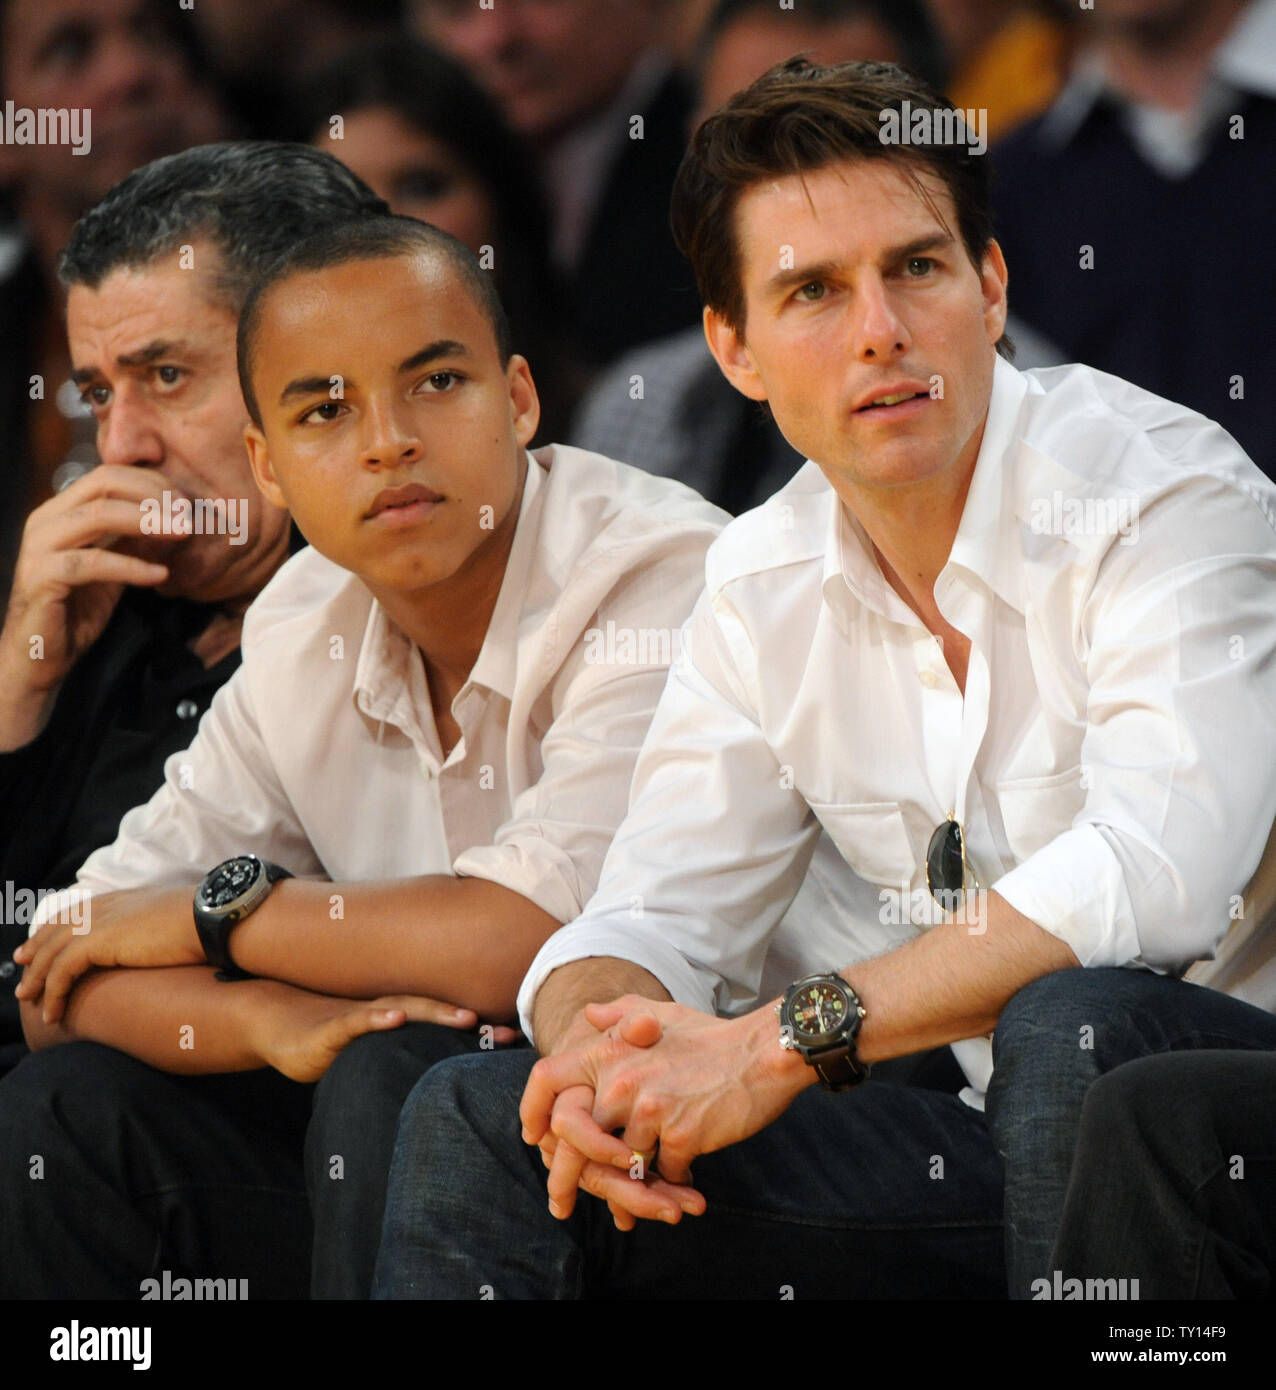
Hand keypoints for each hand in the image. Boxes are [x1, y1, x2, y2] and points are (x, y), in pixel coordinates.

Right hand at [0, 467, 184, 749]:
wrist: (43, 655)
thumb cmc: (80, 607)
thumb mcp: (117, 565)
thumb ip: (137, 539)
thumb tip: (178, 516)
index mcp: (61, 510)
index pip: (109, 475)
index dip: (152, 483)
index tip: (186, 503)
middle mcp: (46, 519)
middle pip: (103, 484)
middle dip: (153, 496)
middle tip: (189, 517)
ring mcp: (39, 546)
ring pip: (97, 515)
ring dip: (148, 522)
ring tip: (183, 535)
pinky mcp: (42, 577)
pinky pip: (93, 562)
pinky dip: (132, 566)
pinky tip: (161, 576)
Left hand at [14, 886, 201, 1021]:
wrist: (210, 919)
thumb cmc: (204, 924)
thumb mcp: (175, 921)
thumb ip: (158, 927)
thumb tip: (164, 941)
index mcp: (122, 898)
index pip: (77, 912)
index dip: (55, 928)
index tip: (41, 943)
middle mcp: (104, 907)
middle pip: (56, 928)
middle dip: (35, 950)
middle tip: (21, 968)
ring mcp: (98, 922)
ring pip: (51, 952)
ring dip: (37, 978)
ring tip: (29, 1000)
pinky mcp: (97, 941)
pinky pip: (61, 971)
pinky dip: (52, 993)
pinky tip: (53, 1013)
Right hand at [254, 989, 502, 1082]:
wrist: (278, 1025)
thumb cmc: (330, 1042)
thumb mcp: (369, 1055)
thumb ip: (400, 1061)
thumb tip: (435, 1090)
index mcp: (398, 1023)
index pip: (444, 1027)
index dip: (478, 1034)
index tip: (515, 1043)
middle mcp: (386, 1014)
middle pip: (436, 1015)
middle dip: (472, 1024)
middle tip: (505, 1034)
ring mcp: (360, 1017)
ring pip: (404, 1009)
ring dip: (436, 1012)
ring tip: (466, 1017)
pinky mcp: (332, 1028)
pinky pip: (356, 1020)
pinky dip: (376, 1017)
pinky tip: (394, 1019)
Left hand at [522, 995, 807, 1223]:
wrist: (764, 1053)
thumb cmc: (711, 1037)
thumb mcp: (659, 1013)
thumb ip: (619, 1015)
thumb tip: (588, 1015)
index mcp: (610, 1050)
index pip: (547, 1080)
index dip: (531, 1112)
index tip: (533, 1138)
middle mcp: (622, 1079)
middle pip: (574, 1139)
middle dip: (569, 1176)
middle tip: (564, 1201)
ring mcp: (650, 1108)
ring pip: (622, 1164)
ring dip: (631, 1184)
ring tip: (640, 1198)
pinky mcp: (680, 1135)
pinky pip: (662, 1174)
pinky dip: (671, 1183)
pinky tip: (683, 1180)